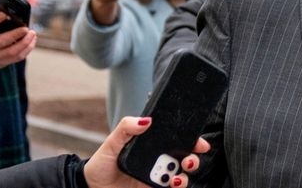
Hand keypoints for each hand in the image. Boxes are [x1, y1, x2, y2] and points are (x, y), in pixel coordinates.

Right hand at [0, 9, 36, 75]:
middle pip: (2, 41)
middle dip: (16, 34)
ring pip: (13, 51)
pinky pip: (18, 57)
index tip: (5, 14)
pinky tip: (32, 41)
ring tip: (32, 33)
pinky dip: (27, 49)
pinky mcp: (2, 62)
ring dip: (26, 42)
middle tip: (26, 28)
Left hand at [84, 116, 209, 187]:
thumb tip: (145, 120)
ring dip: (185, 175)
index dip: (192, 141)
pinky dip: (177, 186)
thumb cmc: (102, 164)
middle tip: (190, 160)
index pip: (177, 141)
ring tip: (177, 176)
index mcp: (153, 147)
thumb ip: (126, 128)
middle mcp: (159, 161)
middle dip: (194, 158)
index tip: (200, 142)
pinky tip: (172, 183)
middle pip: (185, 158)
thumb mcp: (111, 143)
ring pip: (181, 175)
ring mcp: (157, 177)